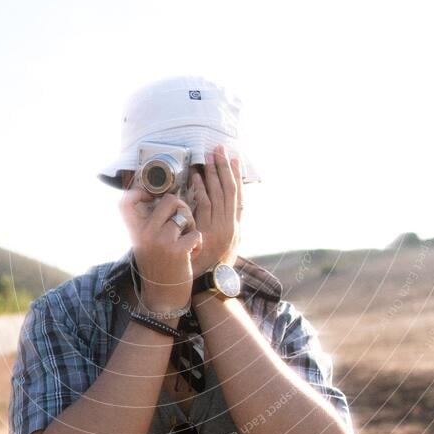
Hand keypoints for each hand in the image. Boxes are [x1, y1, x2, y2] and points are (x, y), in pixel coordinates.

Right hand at [119, 189, 201, 313]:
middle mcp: (146, 233)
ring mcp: (162, 240)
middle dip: (183, 209)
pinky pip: (196, 233)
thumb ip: (150, 225)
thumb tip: (167, 200)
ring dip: (192, 227)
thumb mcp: (145, 245)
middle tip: (184, 224)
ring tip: (187, 241)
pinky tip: (190, 255)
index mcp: (136, 231)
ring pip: (186, 216)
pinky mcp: (178, 250)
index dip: (138, 191)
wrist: (162, 298)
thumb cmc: (158, 268)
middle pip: (170, 199)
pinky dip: (197, 244)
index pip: (125, 201)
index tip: (152, 196)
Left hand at [189, 144, 242, 278]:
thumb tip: (226, 211)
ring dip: (213, 174)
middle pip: (229, 189)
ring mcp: (220, 227)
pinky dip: (200, 191)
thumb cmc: (214, 266)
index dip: (236, 176)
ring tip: (208, 157)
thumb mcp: (227, 246)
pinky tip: (196, 178)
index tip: (234, 159)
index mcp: (235, 225)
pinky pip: (204, 206)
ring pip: (218, 195)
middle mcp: (231, 224)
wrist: (210, 284)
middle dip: (224, 167)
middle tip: (220, 148)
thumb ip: (226, 227)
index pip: (237, 194)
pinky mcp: (208, 231)